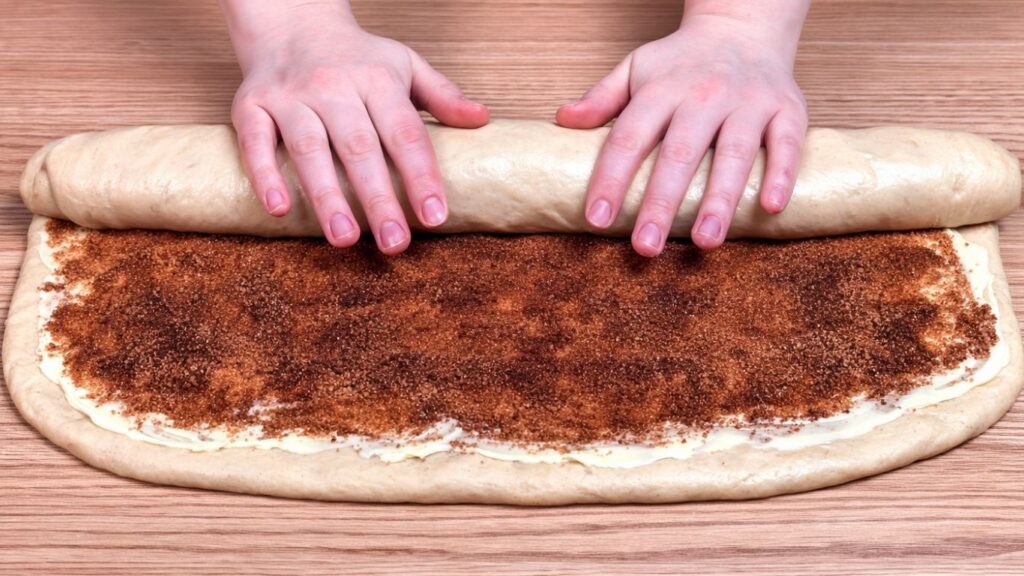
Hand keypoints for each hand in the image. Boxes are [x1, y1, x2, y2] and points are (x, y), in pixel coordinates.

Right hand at [221, 1, 488, 253]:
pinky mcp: (251, 105)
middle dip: (378, 198)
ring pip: (309, 149)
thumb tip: (483, 118)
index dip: (421, 176)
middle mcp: (333, 87)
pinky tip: (279, 209)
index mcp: (377, 80)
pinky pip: (255, 142)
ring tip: (344, 239)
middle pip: (359, 148)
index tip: (435, 216)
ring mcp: (290, 96)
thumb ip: (442, 95)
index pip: (405, 133)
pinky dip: (264, 174)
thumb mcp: (404, 64)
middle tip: (394, 243)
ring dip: (326, 196)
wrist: (290, 19)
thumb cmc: (355, 56)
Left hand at [557, 1, 808, 254]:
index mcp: (662, 90)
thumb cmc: (683, 60)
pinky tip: (771, 208)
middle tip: (645, 247)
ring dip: (719, 200)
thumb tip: (563, 119)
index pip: (629, 138)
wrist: (743, 24)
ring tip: (704, 242)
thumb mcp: (637, 68)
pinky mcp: (787, 108)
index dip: (611, 179)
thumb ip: (602, 97)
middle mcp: (705, 96)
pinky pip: (787, 143)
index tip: (596, 219)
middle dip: (661, 203)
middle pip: (679, 154)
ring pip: (735, 154)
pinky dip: (782, 174)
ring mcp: (748, 102)